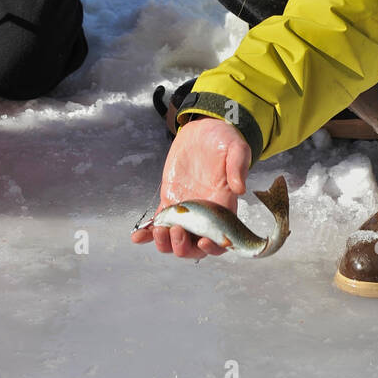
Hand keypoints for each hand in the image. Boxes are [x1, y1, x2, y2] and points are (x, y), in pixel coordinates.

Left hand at [132, 118, 250, 260]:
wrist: (204, 130)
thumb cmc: (224, 139)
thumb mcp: (236, 148)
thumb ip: (238, 167)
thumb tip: (240, 189)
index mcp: (223, 206)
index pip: (221, 238)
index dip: (213, 246)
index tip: (202, 241)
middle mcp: (204, 213)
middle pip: (194, 245)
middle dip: (184, 247)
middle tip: (176, 231)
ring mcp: (185, 209)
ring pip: (174, 239)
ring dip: (165, 243)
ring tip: (158, 231)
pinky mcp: (170, 200)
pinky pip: (159, 222)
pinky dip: (147, 233)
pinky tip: (137, 237)